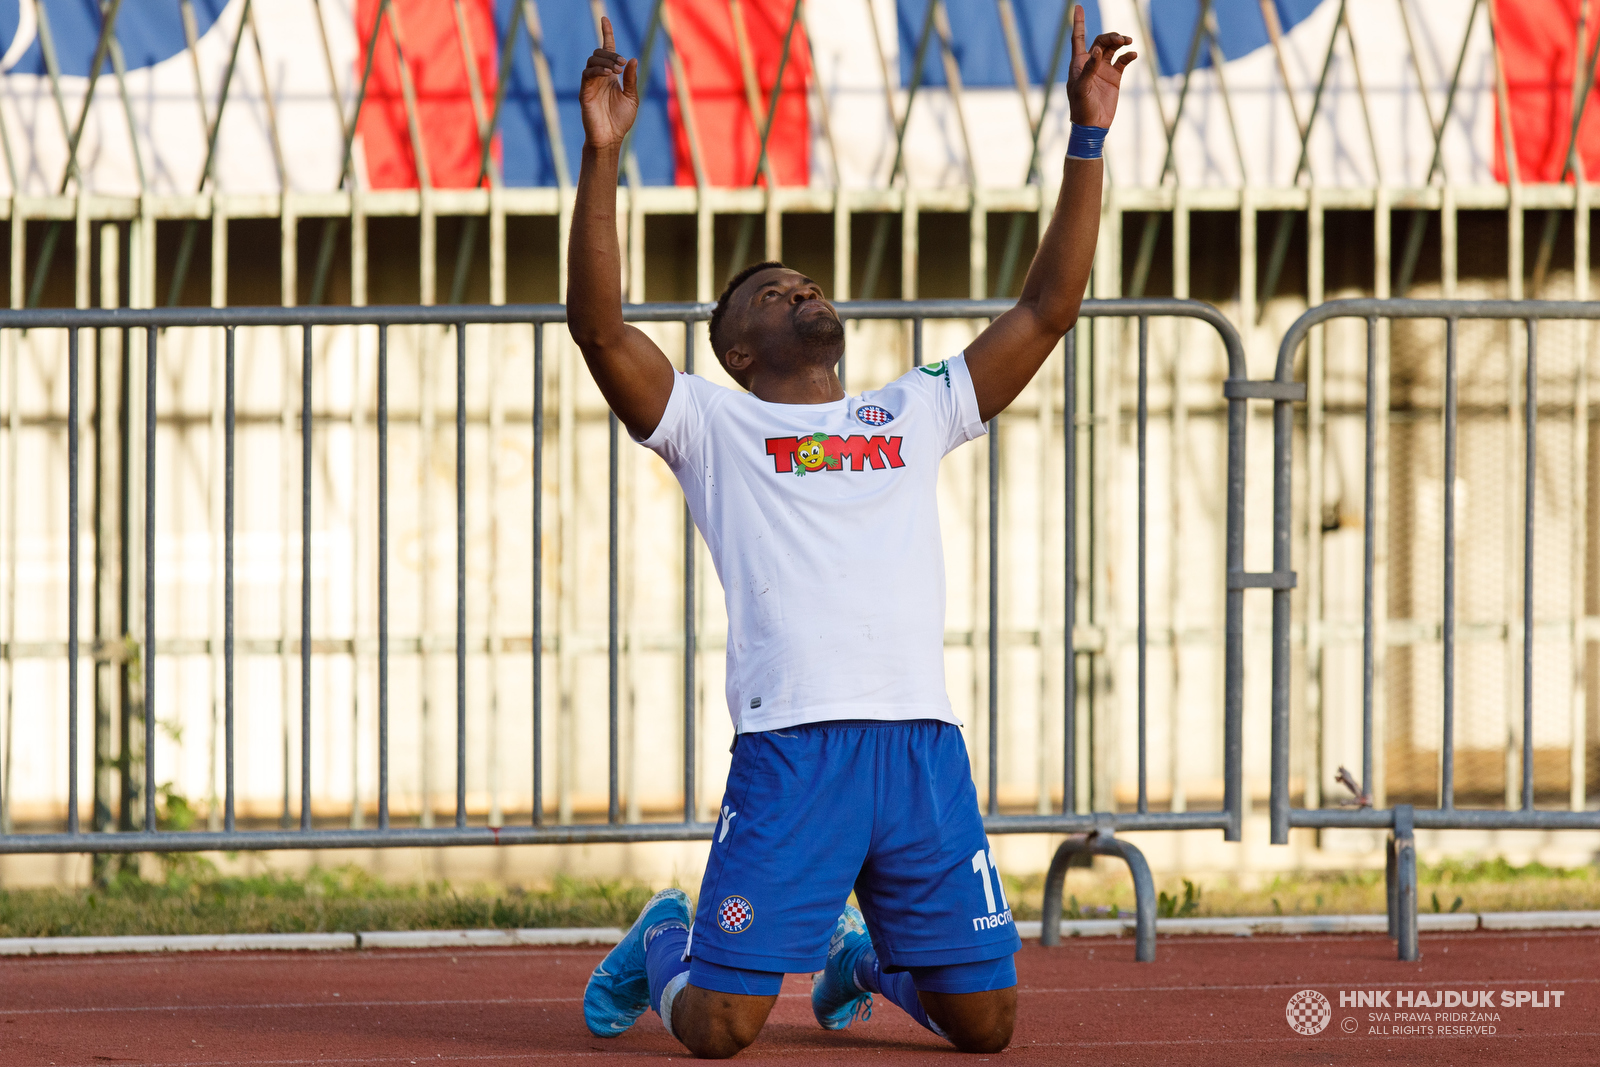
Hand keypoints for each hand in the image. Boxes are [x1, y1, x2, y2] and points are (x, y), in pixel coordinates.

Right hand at [580, 17, 637, 150]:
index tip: (605, 19)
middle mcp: (600, 77)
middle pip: (599, 52)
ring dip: (605, 61)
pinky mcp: (585, 91)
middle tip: (622, 65)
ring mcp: (591, 83)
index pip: (607, 49)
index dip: (606, 33)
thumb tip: (632, 60)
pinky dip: (597, 70)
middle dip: (611, 53)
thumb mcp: (631, 97)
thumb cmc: (621, 120)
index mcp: (611, 76)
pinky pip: (587, 74)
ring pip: (592, 60)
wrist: (611, 138)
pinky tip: (608, 75)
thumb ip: (630, 79)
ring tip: (617, 70)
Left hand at [1067, 6, 1134, 128]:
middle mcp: (1091, 63)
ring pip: (1113, 48)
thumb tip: (1097, 49)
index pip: (1077, 37)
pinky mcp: (1114, 77)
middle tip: (1121, 39)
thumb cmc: (1080, 107)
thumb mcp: (1082, 88)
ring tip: (1127, 42)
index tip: (1077, 6)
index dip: (1078, 22)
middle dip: (1111, 36)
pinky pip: (1123, 61)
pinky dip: (1128, 56)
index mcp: (1079, 63)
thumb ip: (1090, 68)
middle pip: (1101, 40)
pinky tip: (1132, 55)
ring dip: (1120, 42)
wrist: (1092, 125)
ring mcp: (1103, 69)